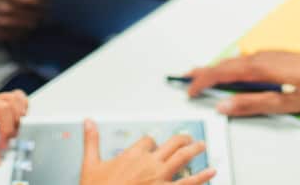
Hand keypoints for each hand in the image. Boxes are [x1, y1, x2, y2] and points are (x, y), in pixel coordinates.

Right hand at [0, 0, 44, 42]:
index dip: (40, 1)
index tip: (48, 0)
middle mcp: (1, 8)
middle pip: (29, 12)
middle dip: (40, 12)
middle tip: (48, 11)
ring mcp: (0, 22)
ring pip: (25, 25)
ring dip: (35, 22)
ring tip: (41, 19)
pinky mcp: (0, 34)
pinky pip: (19, 35)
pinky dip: (27, 32)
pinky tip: (29, 27)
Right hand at [79, 119, 214, 184]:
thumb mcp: (90, 165)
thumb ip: (92, 141)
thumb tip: (88, 121)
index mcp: (132, 155)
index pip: (148, 140)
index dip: (151, 142)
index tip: (152, 144)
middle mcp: (149, 164)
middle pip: (171, 144)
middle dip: (181, 139)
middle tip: (188, 137)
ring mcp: (160, 179)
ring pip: (182, 159)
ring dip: (194, 151)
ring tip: (202, 146)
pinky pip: (188, 183)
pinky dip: (202, 177)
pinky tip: (212, 172)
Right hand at [184, 34, 299, 116]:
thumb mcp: (284, 103)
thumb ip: (252, 104)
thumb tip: (225, 106)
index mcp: (257, 70)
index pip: (220, 74)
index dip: (202, 82)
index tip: (190, 90)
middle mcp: (257, 58)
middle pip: (222, 64)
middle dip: (202, 72)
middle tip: (184, 78)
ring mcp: (264, 55)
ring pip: (232, 61)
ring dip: (214, 68)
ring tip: (201, 74)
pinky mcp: (271, 57)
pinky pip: (242, 60)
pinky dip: (228, 66)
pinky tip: (230, 72)